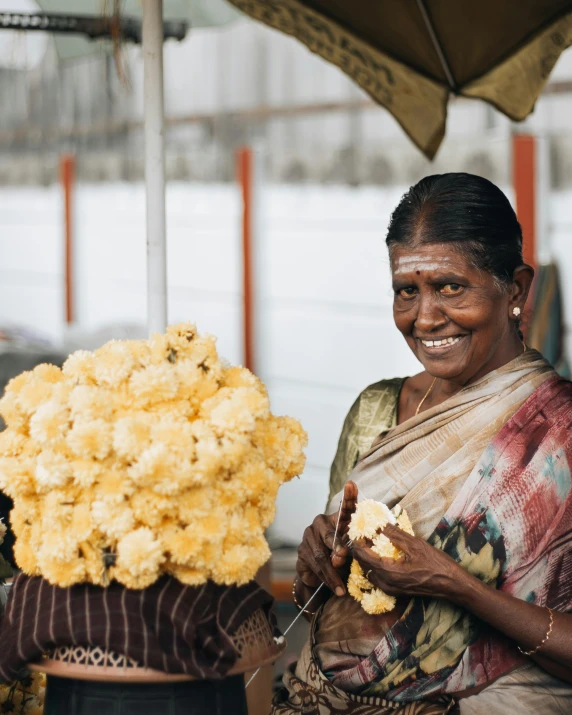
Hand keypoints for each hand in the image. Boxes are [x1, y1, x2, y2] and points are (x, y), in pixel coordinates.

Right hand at [295, 481, 357, 604]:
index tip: (351, 484)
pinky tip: (334, 588)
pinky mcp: (301, 551)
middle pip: (328, 532)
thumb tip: (339, 557)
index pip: (345, 507)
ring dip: (331, 572)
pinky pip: (312, 565)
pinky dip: (325, 578)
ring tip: (341, 587)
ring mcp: (309, 536)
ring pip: (320, 553)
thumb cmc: (343, 560)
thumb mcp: (351, 554)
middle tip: (343, 556)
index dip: (349, 496)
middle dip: (336, 545)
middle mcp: (321, 523)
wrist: (323, 577)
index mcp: (338, 520)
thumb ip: (346, 553)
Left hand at [352, 523, 464, 599]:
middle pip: (363, 565)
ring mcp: (390, 590)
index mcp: (389, 572)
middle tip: (359, 533)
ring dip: (365, 558)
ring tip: (366, 541)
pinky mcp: (395, 591)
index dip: (357, 542)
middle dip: (359, 549)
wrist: (451, 584)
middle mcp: (386, 584)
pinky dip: (373, 565)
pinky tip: (377, 554)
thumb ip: (394, 534)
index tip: (355, 529)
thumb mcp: (415, 544)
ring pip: (368, 572)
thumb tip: (378, 524)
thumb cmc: (436, 563)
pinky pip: (376, 577)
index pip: (363, 556)